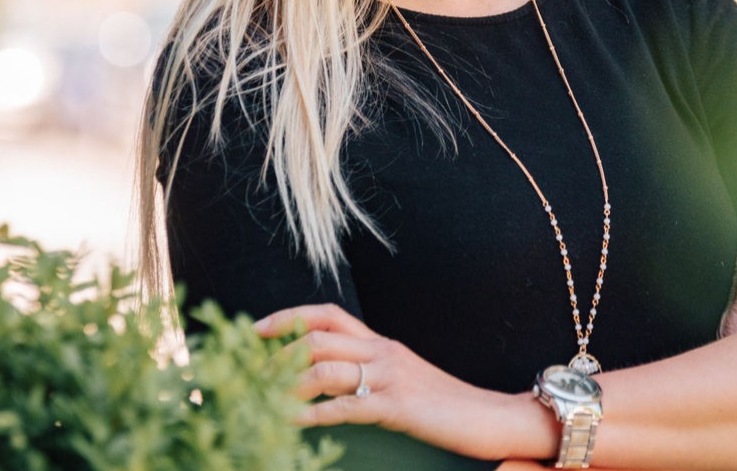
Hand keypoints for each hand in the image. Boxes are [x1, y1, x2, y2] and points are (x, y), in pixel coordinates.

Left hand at [255, 303, 553, 460]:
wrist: (490, 416)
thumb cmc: (446, 405)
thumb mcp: (405, 381)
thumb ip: (373, 375)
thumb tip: (335, 385)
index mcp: (382, 343)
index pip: (331, 315)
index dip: (292, 316)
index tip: (257, 328)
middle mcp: (383, 350)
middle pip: (320, 336)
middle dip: (278, 350)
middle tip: (246, 368)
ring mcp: (390, 375)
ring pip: (327, 366)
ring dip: (287, 382)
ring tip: (258, 397)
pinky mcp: (397, 405)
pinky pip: (345, 405)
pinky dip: (312, 412)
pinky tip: (290, 421)